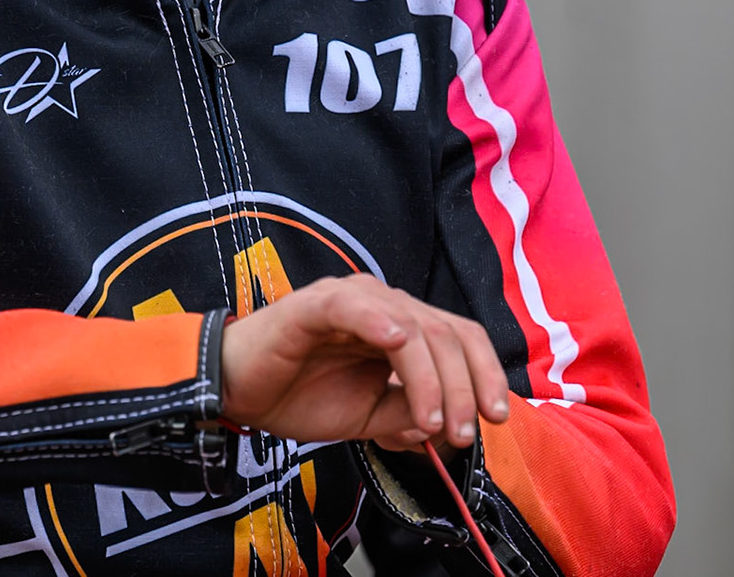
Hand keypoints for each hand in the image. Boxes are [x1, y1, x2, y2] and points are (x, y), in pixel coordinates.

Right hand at [219, 275, 510, 449]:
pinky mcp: (315, 304)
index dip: (485, 374)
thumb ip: (408, 413)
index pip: (460, 337)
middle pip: (446, 333)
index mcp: (401, 327)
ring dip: (430, 376)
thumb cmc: (299, 395)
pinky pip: (355, 305)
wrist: (237, 392)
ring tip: (430, 420)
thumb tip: (449, 428)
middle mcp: (383, 305)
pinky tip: (396, 343)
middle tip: (460, 432)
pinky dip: (381, 321)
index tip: (495, 418)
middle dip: (463, 387)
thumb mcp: (369, 415)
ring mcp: (351, 300)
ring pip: (412, 325)